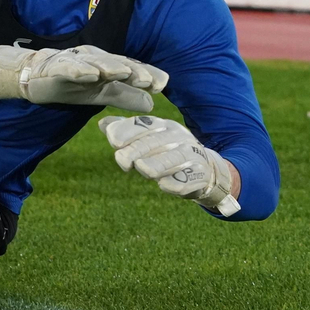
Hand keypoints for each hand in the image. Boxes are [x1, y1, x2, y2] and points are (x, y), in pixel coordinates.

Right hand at [0, 45, 168, 112]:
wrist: (37, 77)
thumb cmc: (75, 84)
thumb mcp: (102, 94)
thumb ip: (125, 97)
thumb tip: (152, 105)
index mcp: (109, 65)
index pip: (132, 69)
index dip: (147, 75)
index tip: (163, 85)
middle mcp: (96, 59)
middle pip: (117, 64)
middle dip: (133, 71)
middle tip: (148, 81)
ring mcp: (77, 61)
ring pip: (95, 63)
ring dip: (109, 67)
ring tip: (122, 73)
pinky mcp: (57, 67)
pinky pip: (69, 68)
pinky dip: (79, 70)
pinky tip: (89, 75)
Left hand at [98, 114, 240, 215]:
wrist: (206, 170)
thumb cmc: (169, 154)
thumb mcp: (150, 140)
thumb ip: (128, 133)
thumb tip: (103, 124)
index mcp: (165, 127)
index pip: (145, 125)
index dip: (129, 131)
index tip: (113, 141)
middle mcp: (179, 138)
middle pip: (157, 142)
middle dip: (138, 149)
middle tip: (121, 160)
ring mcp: (192, 156)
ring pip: (175, 158)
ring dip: (158, 163)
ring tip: (143, 169)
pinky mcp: (201, 175)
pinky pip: (191, 179)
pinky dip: (178, 183)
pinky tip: (165, 185)